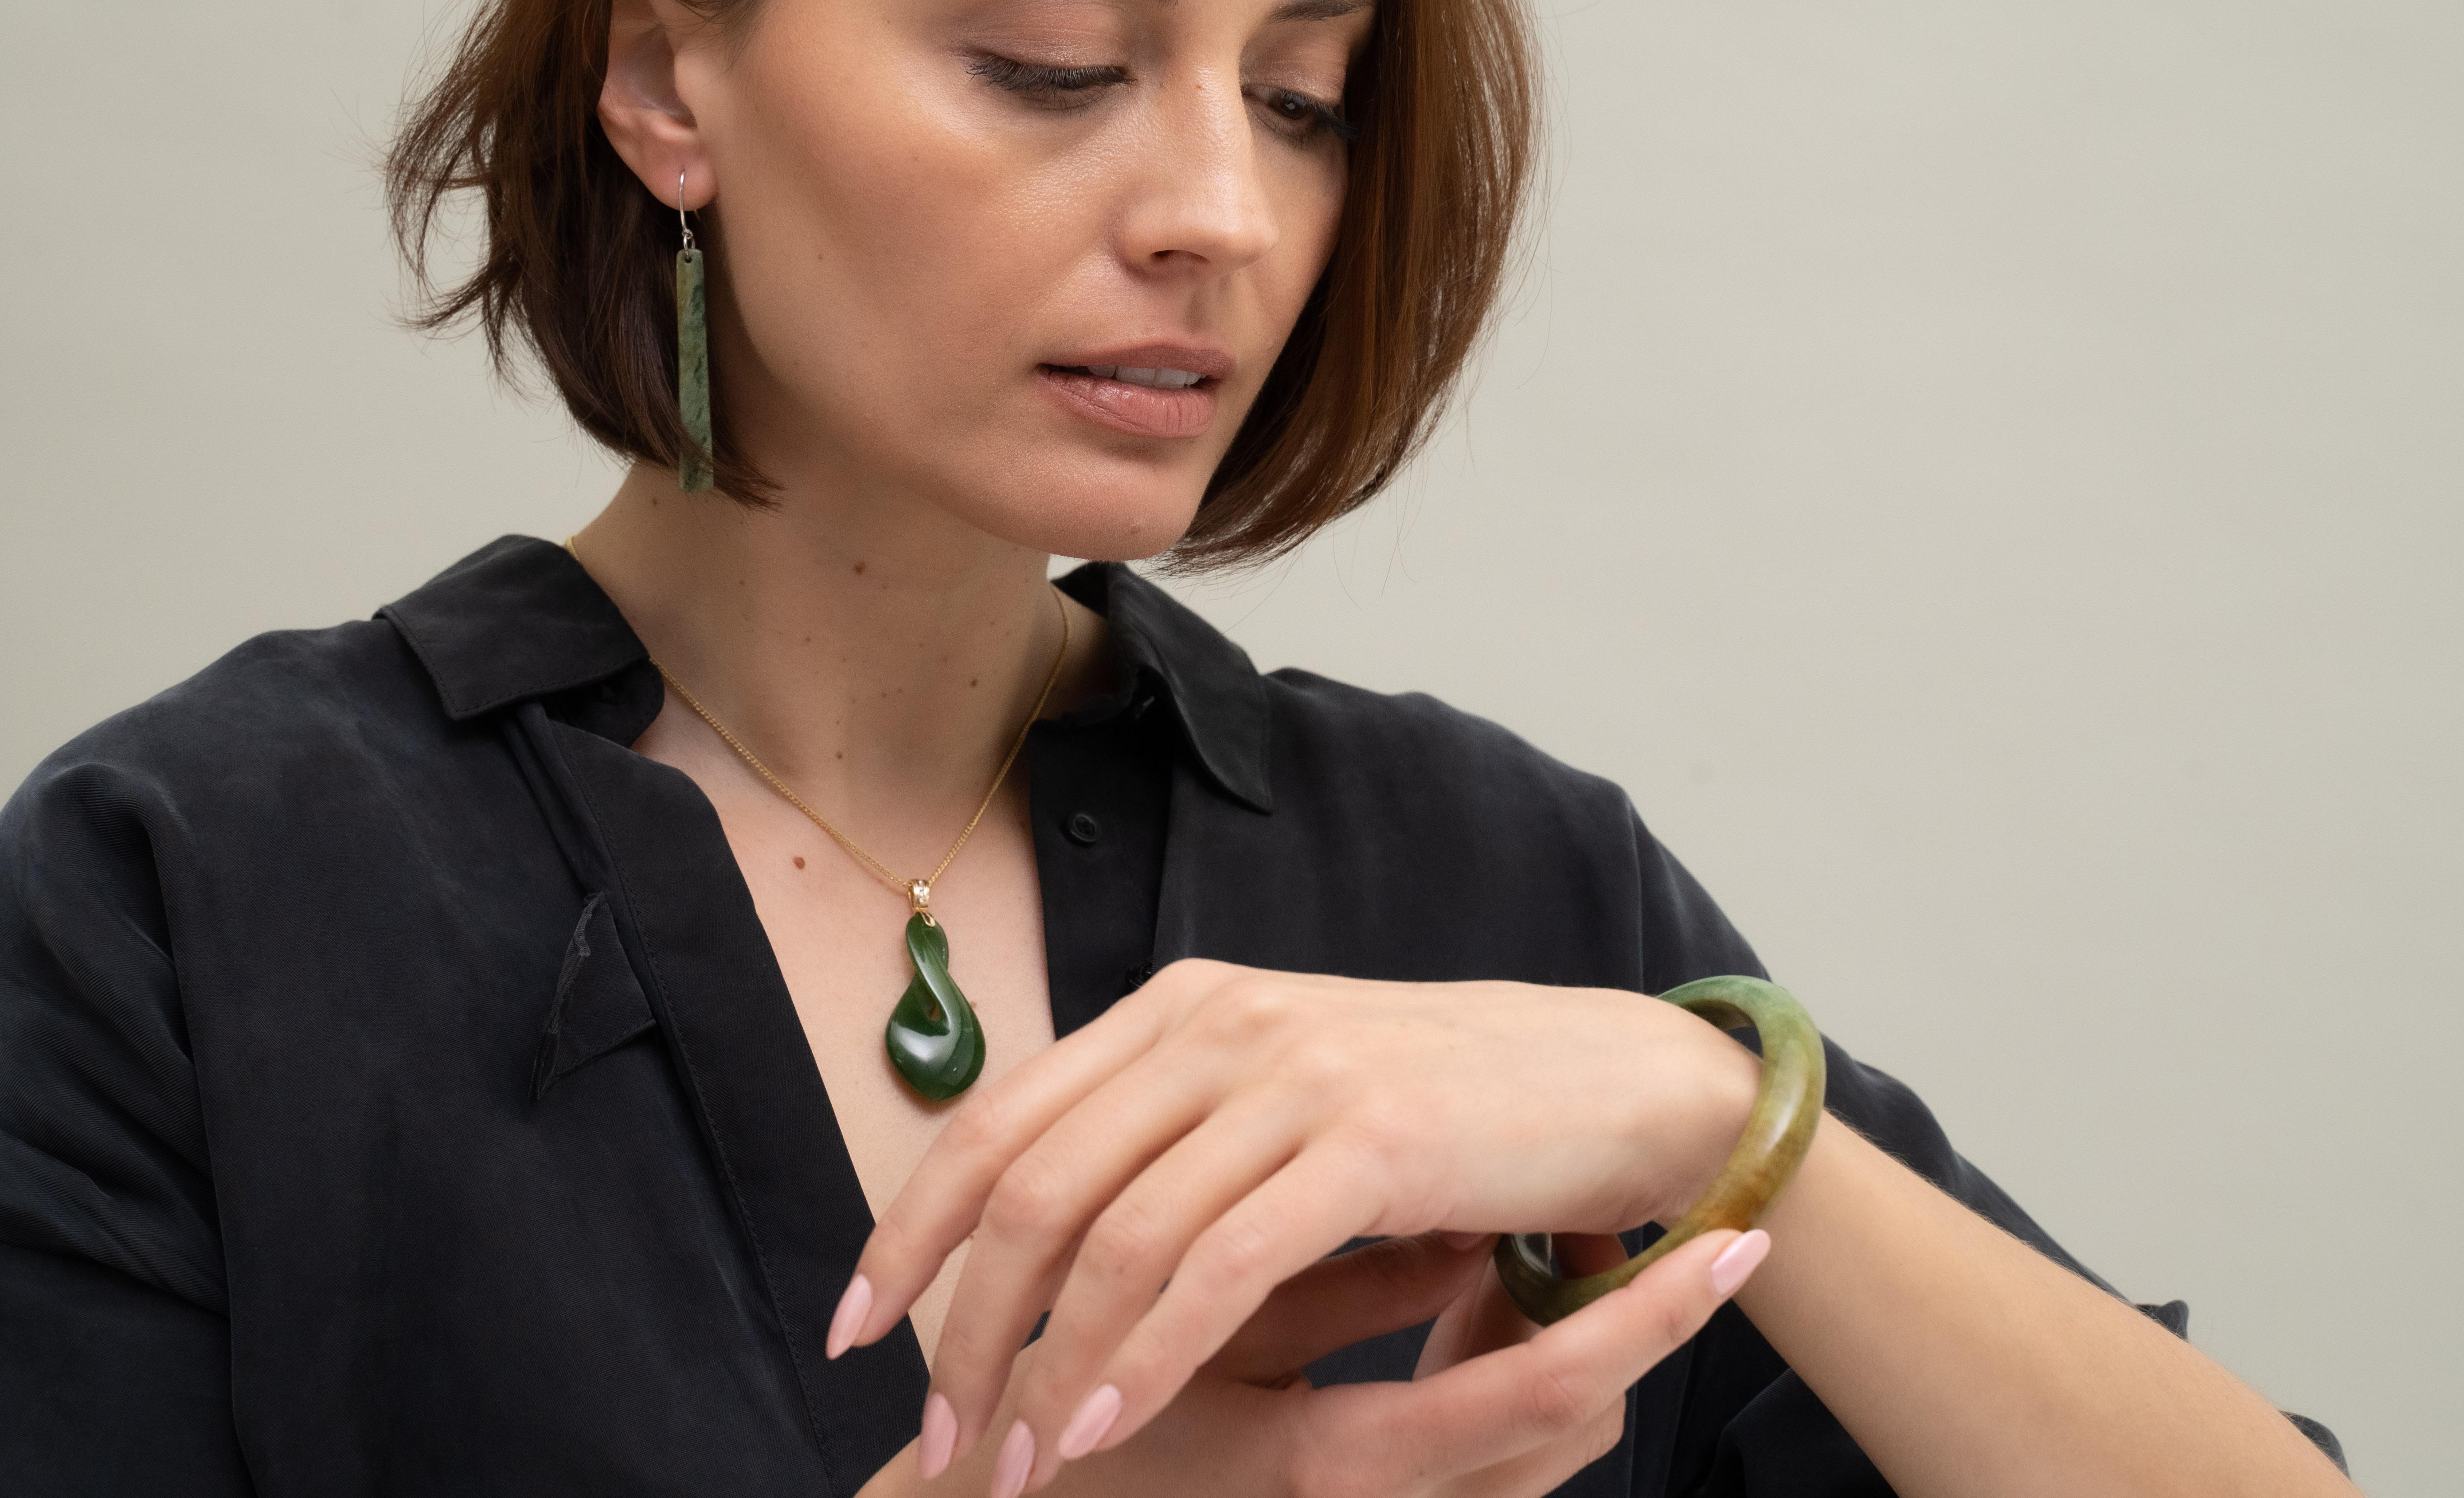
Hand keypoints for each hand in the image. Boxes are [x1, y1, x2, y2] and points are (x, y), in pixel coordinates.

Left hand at [831, 960, 1766, 1487]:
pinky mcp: (1367, 1140)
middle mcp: (1215, 1023)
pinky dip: (1145, 1355)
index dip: (907, 1227)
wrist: (1612, 1081)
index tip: (851, 1330)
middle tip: (935, 1436)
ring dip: (1045, 1363)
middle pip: (1027, 1181)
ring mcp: (1290, 1074)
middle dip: (958, 1322)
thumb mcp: (1274, 1103)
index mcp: (1176, 1011)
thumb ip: (1169, 1141)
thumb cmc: (1438, 1114)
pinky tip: (1104, 1427)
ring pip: (1112, 1232)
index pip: (994, 1121)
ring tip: (1015, 1464)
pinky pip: (1219, 1264)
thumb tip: (1045, 1233)